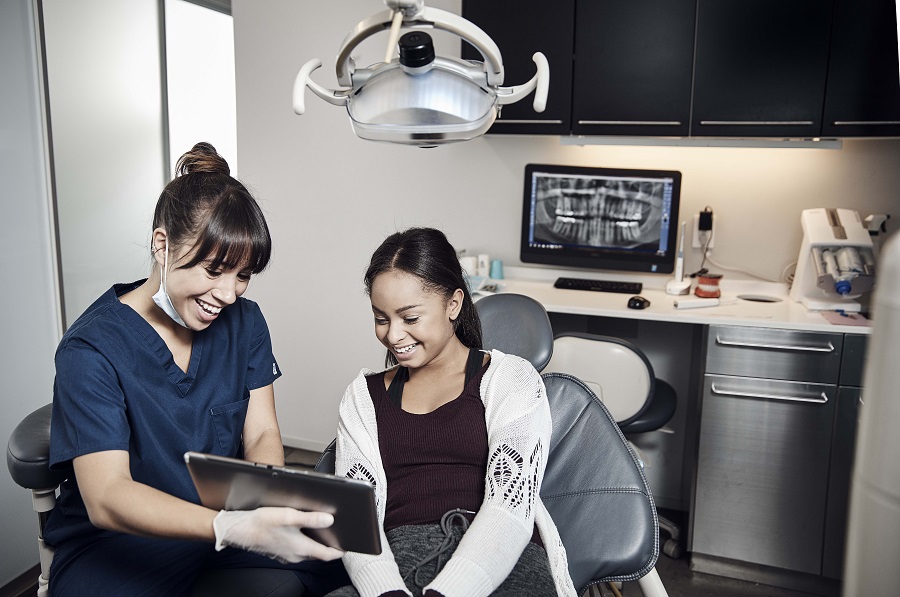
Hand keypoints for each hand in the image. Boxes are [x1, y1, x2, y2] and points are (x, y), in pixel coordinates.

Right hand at [213, 507, 343, 562]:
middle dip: (329, 543)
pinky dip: (304, 540)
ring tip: (322, 528)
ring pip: (308, 550)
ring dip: (316, 541)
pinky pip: (298, 548)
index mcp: (301, 547)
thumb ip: (311, 518)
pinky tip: (301, 529)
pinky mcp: (280, 551)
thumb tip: (330, 520)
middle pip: (319, 552)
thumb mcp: (289, 516)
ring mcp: (288, 554)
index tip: (349, 545)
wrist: (239, 529)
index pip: (328, 555)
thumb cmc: (262, 522)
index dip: (340, 550)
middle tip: (338, 532)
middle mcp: (296, 555)